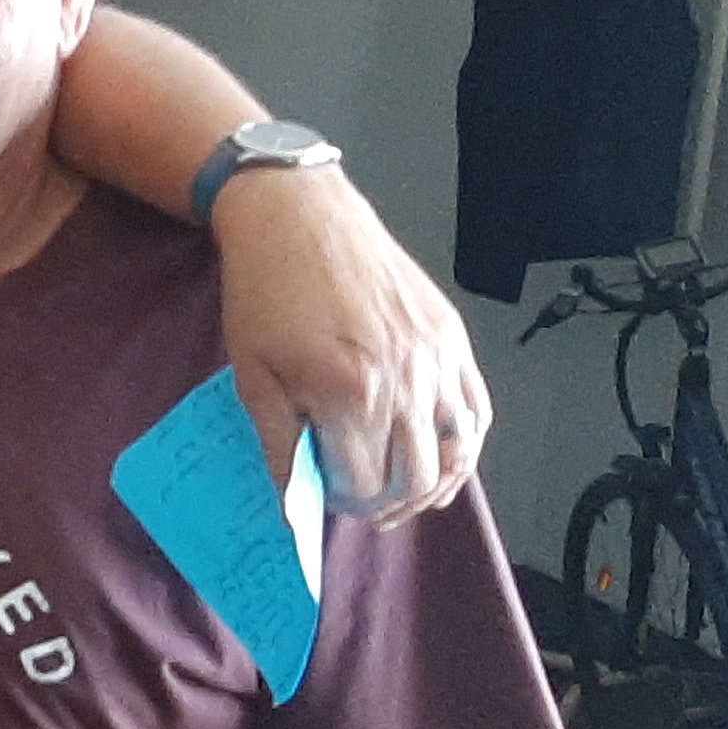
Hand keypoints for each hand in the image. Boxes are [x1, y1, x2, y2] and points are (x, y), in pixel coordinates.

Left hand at [212, 165, 489, 521]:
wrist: (297, 218)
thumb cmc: (265, 291)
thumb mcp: (252, 376)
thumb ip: (278, 446)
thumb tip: (293, 503)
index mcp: (348, 394)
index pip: (364, 484)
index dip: (347, 504)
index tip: (332, 501)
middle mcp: (403, 381)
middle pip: (414, 477)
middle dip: (389, 506)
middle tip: (367, 510)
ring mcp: (435, 358)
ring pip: (455, 451)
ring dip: (431, 486)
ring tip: (406, 497)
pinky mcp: (451, 336)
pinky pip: (475, 408)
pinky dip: (464, 445)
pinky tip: (442, 458)